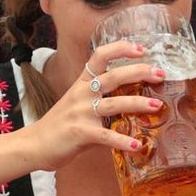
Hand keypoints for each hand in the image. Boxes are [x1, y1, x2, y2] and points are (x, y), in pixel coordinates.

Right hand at [25, 41, 163, 170]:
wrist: (34, 144)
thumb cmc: (60, 125)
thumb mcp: (77, 103)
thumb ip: (100, 99)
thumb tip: (132, 100)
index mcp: (82, 83)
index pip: (100, 55)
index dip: (121, 49)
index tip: (141, 49)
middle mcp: (82, 93)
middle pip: (113, 76)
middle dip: (139, 72)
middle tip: (160, 74)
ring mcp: (81, 112)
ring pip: (115, 103)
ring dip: (138, 104)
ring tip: (157, 106)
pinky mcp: (80, 133)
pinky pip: (106, 136)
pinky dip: (123, 141)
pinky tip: (137, 146)